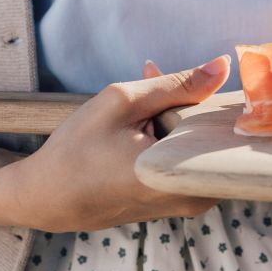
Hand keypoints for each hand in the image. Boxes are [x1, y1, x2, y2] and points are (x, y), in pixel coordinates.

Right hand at [6, 54, 232, 232]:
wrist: (48, 198)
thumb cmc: (77, 149)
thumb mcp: (122, 103)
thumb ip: (177, 83)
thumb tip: (224, 66)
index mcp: (181, 175)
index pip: (223, 124)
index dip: (206, 95)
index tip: (179, 83)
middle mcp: (195, 196)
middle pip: (214, 135)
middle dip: (189, 104)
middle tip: (152, 82)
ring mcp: (191, 204)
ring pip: (202, 147)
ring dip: (180, 121)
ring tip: (140, 109)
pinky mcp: (181, 203)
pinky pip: (191, 161)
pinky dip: (175, 140)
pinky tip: (145, 127)